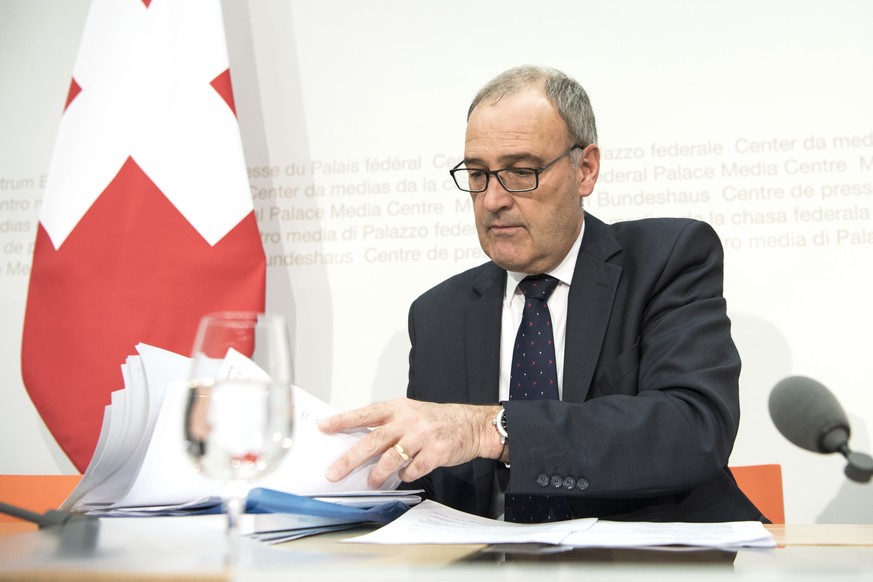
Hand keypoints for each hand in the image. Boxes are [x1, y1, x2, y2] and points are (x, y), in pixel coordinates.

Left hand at [318, 398, 502, 487]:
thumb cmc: (436, 420)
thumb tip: (358, 442)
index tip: (324, 427)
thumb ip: (387, 424)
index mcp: (398, 408)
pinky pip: (413, 470)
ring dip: (378, 474)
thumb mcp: (410, 413)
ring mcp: (422, 437)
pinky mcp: (436, 452)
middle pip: (372, 440)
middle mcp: (408, 421)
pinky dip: (406, 475)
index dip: (343, 421)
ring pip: (391, 459)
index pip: (365, 414)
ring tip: (371, 481)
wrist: (471, 425)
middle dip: (350, 459)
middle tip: (334, 472)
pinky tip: (406, 474)